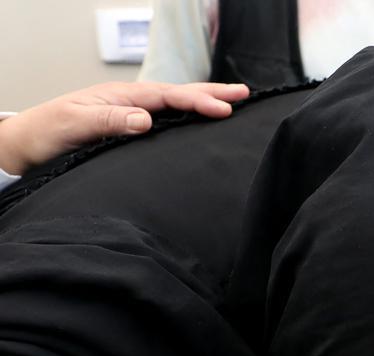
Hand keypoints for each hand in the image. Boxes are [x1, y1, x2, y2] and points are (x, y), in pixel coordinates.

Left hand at [0, 81, 248, 176]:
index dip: (198, 101)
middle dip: (211, 94)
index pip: (169, 97)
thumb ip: (111, 122)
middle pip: (177, 95)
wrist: (30, 144)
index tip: (226, 109)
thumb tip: (146, 120)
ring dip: (203, 104)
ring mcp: (130, 115)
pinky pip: (165, 120)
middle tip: (244, 94)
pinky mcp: (129, 130)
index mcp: (122, 98)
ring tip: (230, 105)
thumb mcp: (77, 126)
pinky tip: (198, 124)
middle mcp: (129, 103)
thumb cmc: (49, 133)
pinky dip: (187, 118)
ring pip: (174, 106)